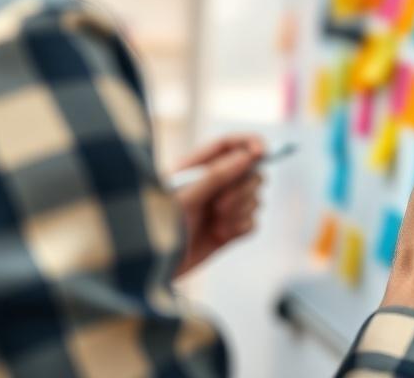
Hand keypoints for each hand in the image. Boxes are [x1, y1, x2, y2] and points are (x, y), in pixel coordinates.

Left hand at [172, 134, 264, 276]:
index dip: (249, 143)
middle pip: (250, 171)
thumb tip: (246, 157)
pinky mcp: (229, 230)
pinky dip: (240, 227)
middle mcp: (213, 184)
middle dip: (242, 189)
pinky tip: (220, 236)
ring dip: (240, 211)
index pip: (230, 145)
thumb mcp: (185, 198)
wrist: (152, 270)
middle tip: (219, 206)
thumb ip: (215, 176)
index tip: (261, 152)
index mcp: (197, 168)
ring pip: (255, 197)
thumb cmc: (159, 229)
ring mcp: (222, 207)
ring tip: (215, 224)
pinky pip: (252, 222)